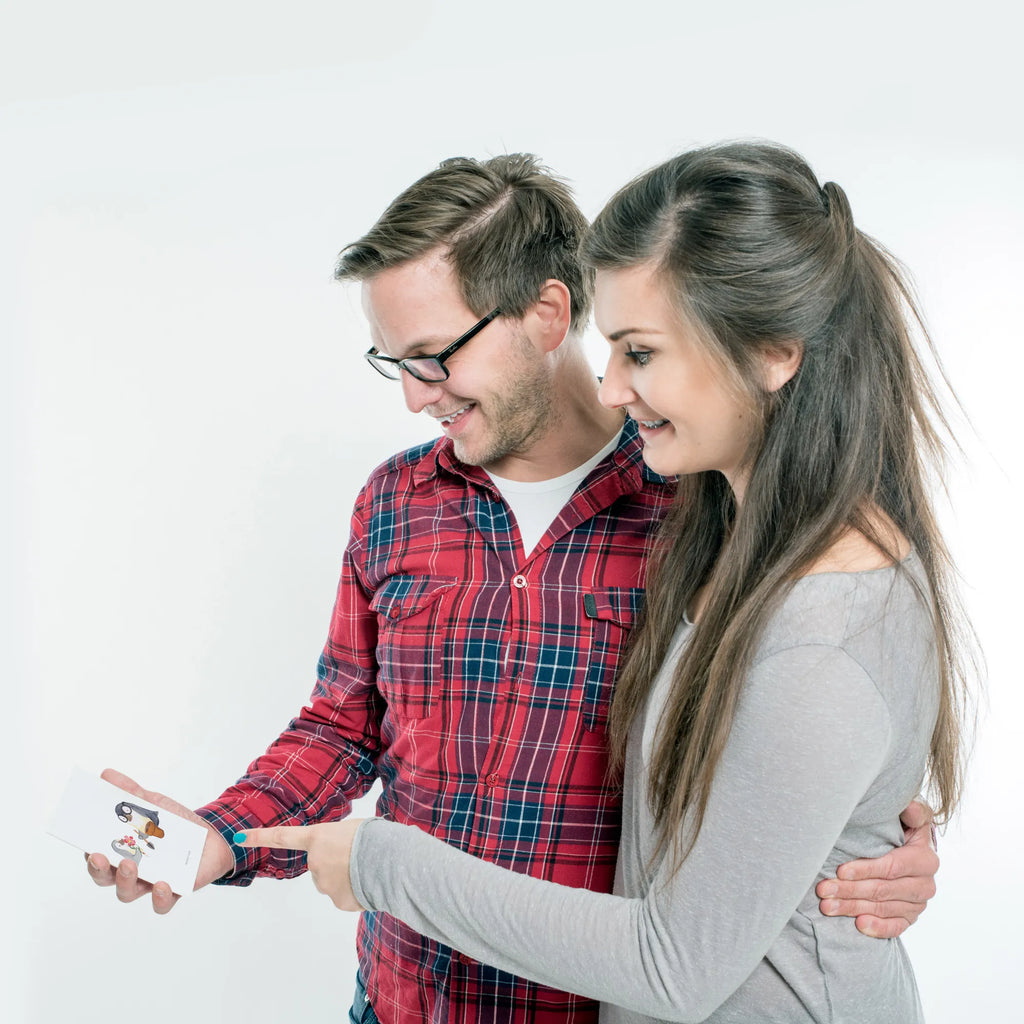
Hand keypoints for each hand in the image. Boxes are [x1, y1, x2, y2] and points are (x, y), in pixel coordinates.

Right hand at [84, 768, 234, 913]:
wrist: (212, 837)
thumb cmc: (175, 824)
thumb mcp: (154, 805)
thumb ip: (131, 793)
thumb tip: (107, 774)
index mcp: (121, 851)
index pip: (96, 857)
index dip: (89, 854)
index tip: (87, 845)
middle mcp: (130, 872)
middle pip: (105, 878)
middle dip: (100, 869)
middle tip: (100, 855)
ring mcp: (150, 884)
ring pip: (128, 892)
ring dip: (125, 880)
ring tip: (130, 864)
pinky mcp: (173, 892)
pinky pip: (161, 904)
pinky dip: (159, 897)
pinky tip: (163, 884)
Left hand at [234, 820, 365, 910]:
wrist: (390, 862)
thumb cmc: (375, 838)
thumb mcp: (353, 829)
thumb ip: (337, 842)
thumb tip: (342, 857)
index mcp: (318, 837)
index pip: (282, 836)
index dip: (260, 837)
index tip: (240, 837)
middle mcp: (315, 861)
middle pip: (320, 865)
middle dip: (336, 863)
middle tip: (358, 857)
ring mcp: (324, 883)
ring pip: (333, 882)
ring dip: (347, 878)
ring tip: (367, 870)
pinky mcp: (337, 901)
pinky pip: (344, 896)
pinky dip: (355, 892)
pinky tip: (368, 884)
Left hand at [816, 799, 937, 938]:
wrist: (910, 848)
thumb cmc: (903, 828)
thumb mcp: (910, 816)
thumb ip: (913, 812)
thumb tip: (910, 806)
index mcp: (925, 858)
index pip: (891, 867)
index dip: (865, 869)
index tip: (840, 870)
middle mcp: (925, 884)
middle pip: (882, 890)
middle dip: (850, 890)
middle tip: (823, 890)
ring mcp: (918, 903)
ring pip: (882, 908)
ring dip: (853, 908)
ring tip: (827, 906)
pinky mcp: (911, 917)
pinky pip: (895, 927)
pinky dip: (878, 928)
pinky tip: (859, 925)